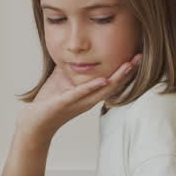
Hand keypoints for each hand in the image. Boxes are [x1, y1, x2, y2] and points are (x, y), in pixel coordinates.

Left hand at [17, 55, 140, 141]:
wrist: (34, 122)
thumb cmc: (49, 102)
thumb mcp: (63, 79)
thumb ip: (72, 68)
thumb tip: (78, 52)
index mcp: (89, 94)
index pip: (111, 80)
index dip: (124, 69)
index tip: (137, 54)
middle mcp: (88, 100)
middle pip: (113, 85)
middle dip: (128, 71)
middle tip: (140, 56)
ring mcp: (79, 103)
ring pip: (103, 90)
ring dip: (117, 77)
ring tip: (129, 65)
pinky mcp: (65, 103)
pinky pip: (81, 94)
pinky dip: (93, 86)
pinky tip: (103, 80)